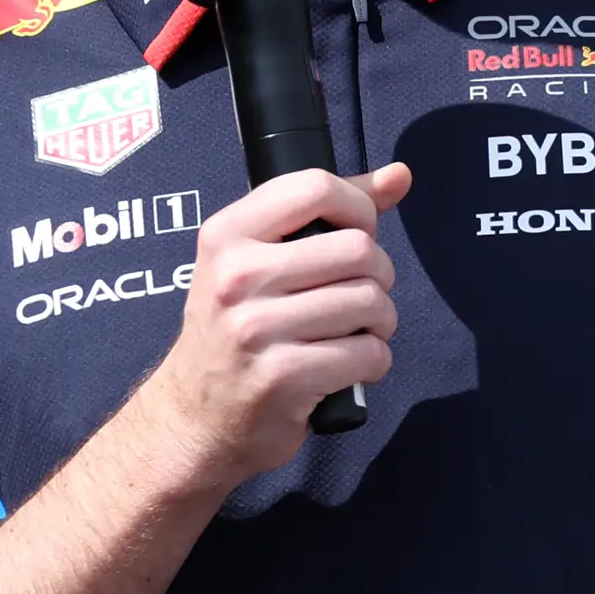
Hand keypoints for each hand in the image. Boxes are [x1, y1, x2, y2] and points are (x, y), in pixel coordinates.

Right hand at [147, 162, 413, 486]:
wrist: (194, 418)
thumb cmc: (233, 333)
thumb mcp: (254, 262)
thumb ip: (325, 215)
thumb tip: (399, 175)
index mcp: (226, 235)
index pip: (315, 188)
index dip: (358, 209)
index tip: (356, 236)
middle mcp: (236, 276)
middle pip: (358, 249)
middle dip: (377, 277)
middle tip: (357, 298)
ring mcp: (257, 328)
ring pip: (371, 302)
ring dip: (379, 323)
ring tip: (353, 334)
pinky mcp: (284, 376)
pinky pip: (369, 353)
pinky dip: (372, 363)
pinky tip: (345, 368)